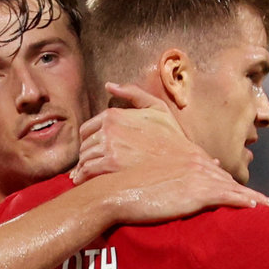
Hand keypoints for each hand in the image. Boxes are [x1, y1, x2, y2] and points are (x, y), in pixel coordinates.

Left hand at [72, 84, 194, 181]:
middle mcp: (108, 128)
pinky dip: (85, 178)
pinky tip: (89, 183)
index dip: (89, 142)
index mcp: (114, 114)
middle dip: (87, 157)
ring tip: (90, 178)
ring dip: (85, 169)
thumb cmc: (172, 137)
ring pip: (84, 159)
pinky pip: (88, 171)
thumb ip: (132, 93)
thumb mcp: (157, 107)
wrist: (184, 162)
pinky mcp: (111, 166)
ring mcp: (109, 147)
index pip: (86, 130)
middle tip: (93, 167)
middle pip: (84, 146)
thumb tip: (108, 85)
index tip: (95, 152)